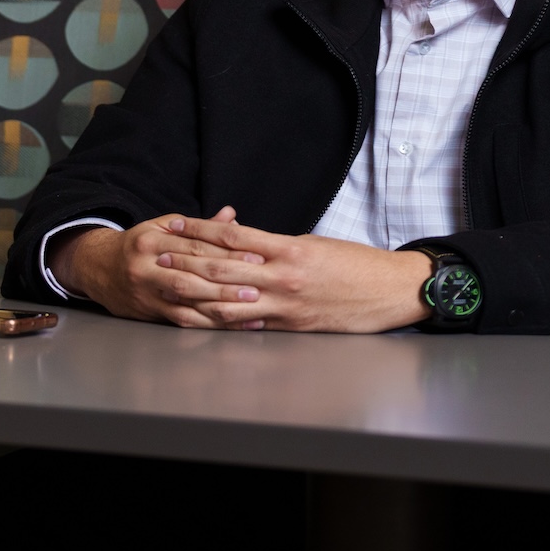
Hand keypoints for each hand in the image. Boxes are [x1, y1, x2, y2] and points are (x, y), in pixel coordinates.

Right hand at [51, 208, 270, 326]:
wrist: (97, 268)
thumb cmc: (138, 247)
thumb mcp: (161, 229)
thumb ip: (198, 226)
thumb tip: (231, 214)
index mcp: (151, 240)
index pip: (196, 244)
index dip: (228, 251)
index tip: (256, 256)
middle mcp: (146, 265)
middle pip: (192, 272)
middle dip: (229, 280)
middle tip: (258, 284)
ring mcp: (145, 291)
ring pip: (187, 298)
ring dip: (222, 303)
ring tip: (251, 306)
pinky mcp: (148, 311)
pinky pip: (183, 319)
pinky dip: (210, 323)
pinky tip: (232, 324)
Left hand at [155, 216, 431, 332]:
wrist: (392, 290)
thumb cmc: (355, 264)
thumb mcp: (313, 244)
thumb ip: (275, 245)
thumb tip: (241, 242)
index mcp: (288, 249)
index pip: (232, 236)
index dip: (199, 229)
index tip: (174, 223)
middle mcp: (283, 277)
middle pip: (222, 267)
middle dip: (185, 261)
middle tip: (157, 254)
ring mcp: (286, 305)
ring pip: (229, 298)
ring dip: (195, 293)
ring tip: (169, 286)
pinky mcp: (293, 327)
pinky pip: (249, 323)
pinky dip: (223, 320)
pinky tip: (201, 317)